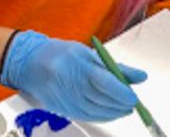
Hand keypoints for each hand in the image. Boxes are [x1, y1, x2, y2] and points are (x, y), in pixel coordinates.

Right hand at [0, 31, 145, 121]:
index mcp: (77, 65)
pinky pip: (85, 116)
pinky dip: (100, 116)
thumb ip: (116, 67)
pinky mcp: (61, 108)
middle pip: (100, 99)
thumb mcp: (90, 53)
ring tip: (125, 109)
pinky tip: (110, 113)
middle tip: (133, 104)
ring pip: (93, 111)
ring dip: (112, 113)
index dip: (121, 92)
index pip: (104, 82)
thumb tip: (141, 76)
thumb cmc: (61, 54)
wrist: (29, 63)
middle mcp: (69, 83)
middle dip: (120, 104)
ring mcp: (63, 98)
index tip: (134, 97)